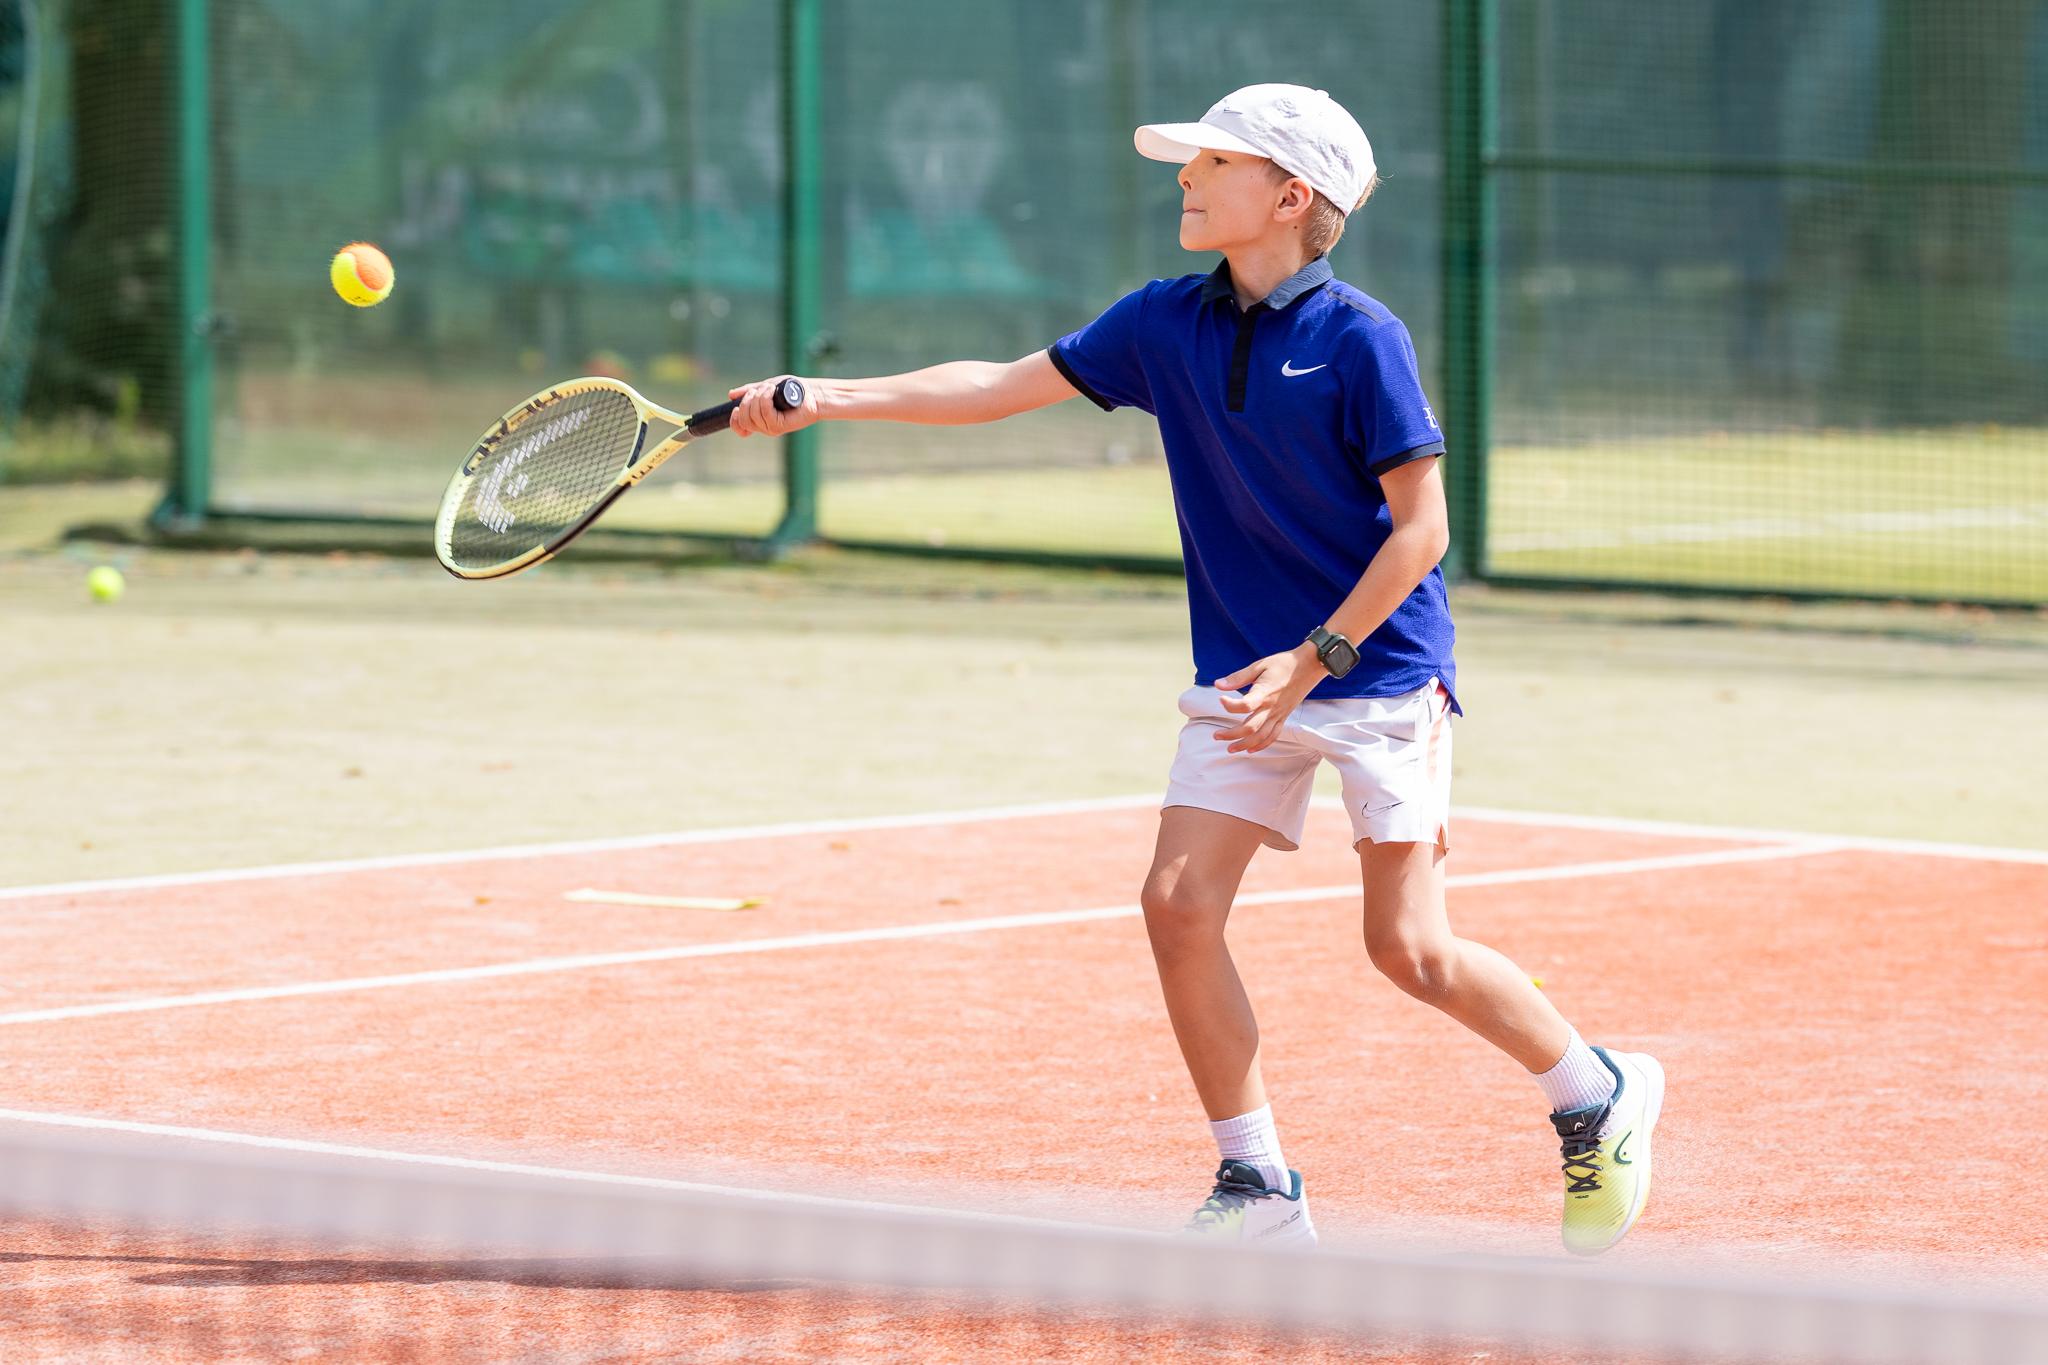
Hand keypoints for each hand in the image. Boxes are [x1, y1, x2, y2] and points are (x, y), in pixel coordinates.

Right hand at [726, 376, 820, 436]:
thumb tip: (731, 395)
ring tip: (770, 388)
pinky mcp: (780, 426)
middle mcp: (764, 427)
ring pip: (753, 415)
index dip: (734, 419)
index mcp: (759, 420)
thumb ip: (749, 392)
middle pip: (743, 419)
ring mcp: (771, 428)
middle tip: (759, 389)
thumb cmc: (791, 390)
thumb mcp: (765, 388)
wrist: (810, 392)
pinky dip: (766, 398)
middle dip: (747, 400)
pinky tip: (772, 391)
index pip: (739, 428)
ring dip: (758, 396)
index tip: (736, 408)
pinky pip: (765, 413)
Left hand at [1211, 642, 1326, 753]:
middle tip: (1216, 736)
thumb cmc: (1283, 664)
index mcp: (1264, 693)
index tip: (1221, 699)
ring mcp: (1279, 714)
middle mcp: (1271, 707)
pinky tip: (1251, 749)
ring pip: (1261, 736)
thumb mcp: (1259, 666)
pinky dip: (1262, 745)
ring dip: (1244, 745)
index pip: (1245, 706)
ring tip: (1230, 748)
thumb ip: (1238, 677)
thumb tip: (1218, 685)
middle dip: (1231, 735)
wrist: (1309, 666)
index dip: (1229, 705)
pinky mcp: (1284, 717)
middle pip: (1250, 728)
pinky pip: (1273, 736)